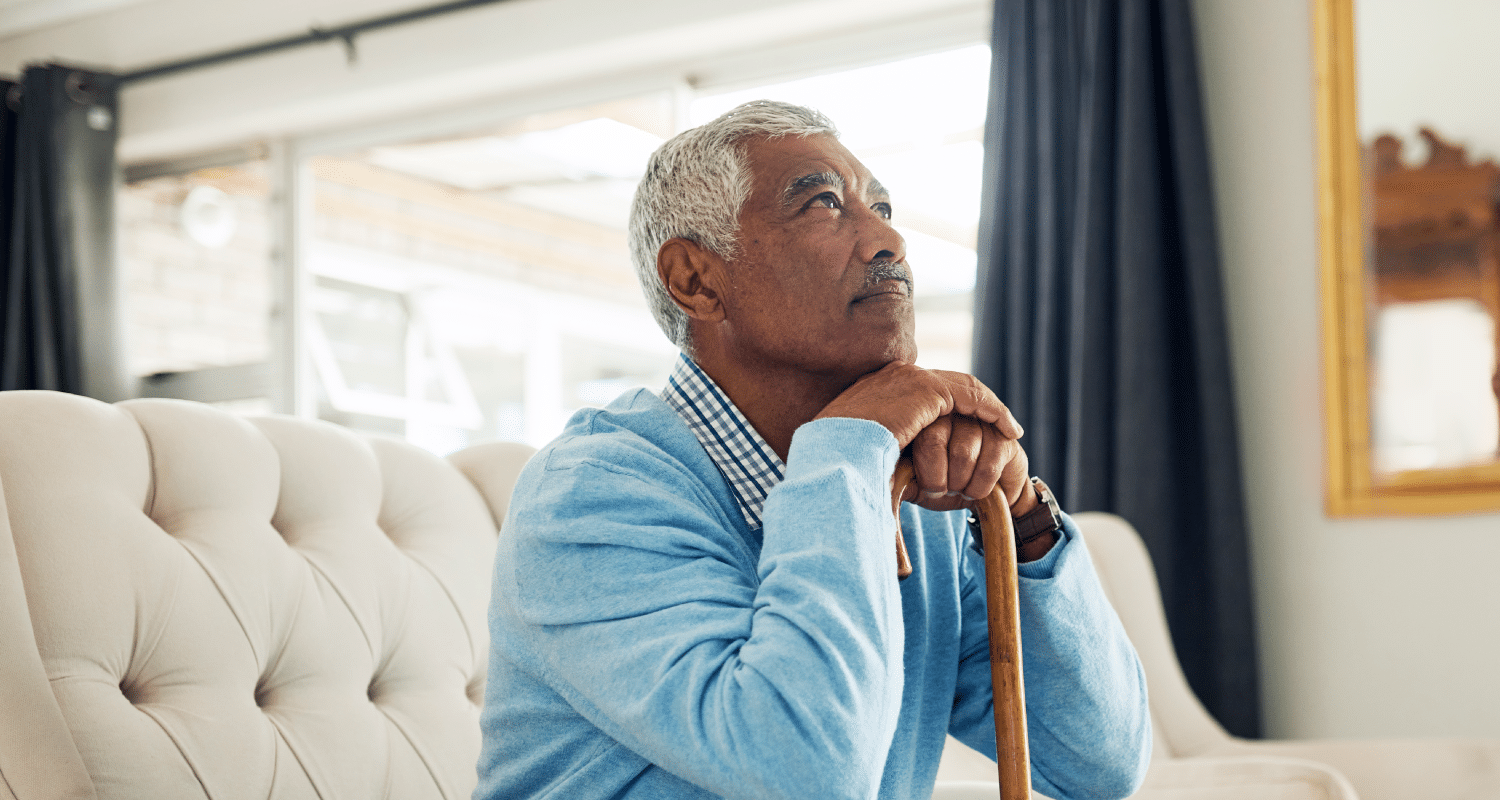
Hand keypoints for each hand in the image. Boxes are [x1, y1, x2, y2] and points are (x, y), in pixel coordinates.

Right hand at [813, 362, 1035, 514]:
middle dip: (975, 406)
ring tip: (1010, 430)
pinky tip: (1009, 429)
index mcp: (876, 392)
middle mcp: (893, 378)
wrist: (832, 453)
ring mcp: (910, 378)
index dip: (950, 412)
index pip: (924, 396)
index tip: (965, 433)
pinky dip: (993, 411)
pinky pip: (971, 397)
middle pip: (947, 387)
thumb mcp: (864, 458)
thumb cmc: (840, 466)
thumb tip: (897, 482)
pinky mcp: (926, 388)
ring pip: (963, 389)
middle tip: (999, 427)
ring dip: (990, 409)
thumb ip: (884, 458)